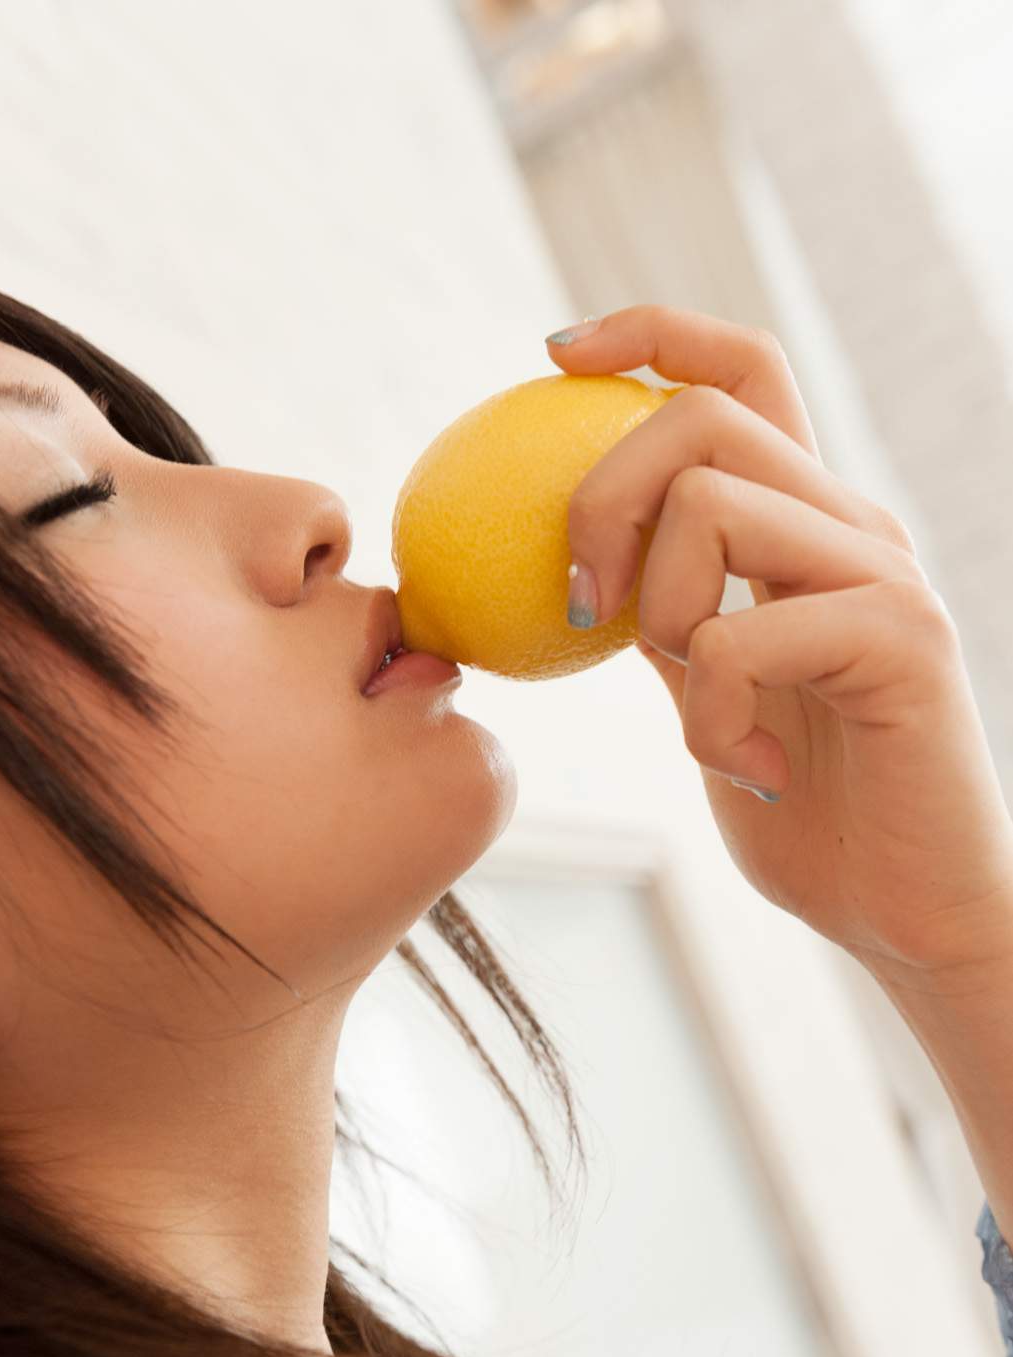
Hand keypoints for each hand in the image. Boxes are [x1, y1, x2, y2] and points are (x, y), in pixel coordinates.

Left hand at [546, 304, 1012, 983]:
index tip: (556, 355)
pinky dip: (713, 719)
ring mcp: (884, 576)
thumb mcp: (708, 695)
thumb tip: (573, 569)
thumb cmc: (808, 808)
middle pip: (704, 416)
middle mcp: (852, 526)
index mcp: (806, 523)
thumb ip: (663, 619)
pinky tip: (757, 771)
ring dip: (661, 618)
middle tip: (584, 608)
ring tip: (705, 709)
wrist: (912, 911)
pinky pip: (742, 633)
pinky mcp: (902, 641)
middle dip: (603, 498)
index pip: (739, 373)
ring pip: (713, 502)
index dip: (649, 333)